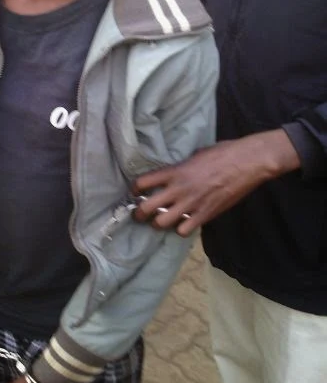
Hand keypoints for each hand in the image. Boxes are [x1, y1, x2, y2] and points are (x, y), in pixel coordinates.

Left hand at [132, 130, 300, 236]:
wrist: (247, 163)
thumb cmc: (223, 153)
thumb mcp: (195, 155)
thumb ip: (181, 167)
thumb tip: (174, 173)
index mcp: (174, 171)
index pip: (142, 182)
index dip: (135, 189)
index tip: (136, 192)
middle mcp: (178, 189)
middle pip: (146, 208)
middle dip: (139, 213)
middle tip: (140, 213)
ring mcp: (191, 204)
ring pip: (161, 223)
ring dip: (158, 223)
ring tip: (161, 220)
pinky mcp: (205, 215)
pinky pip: (184, 230)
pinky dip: (181, 229)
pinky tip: (183, 224)